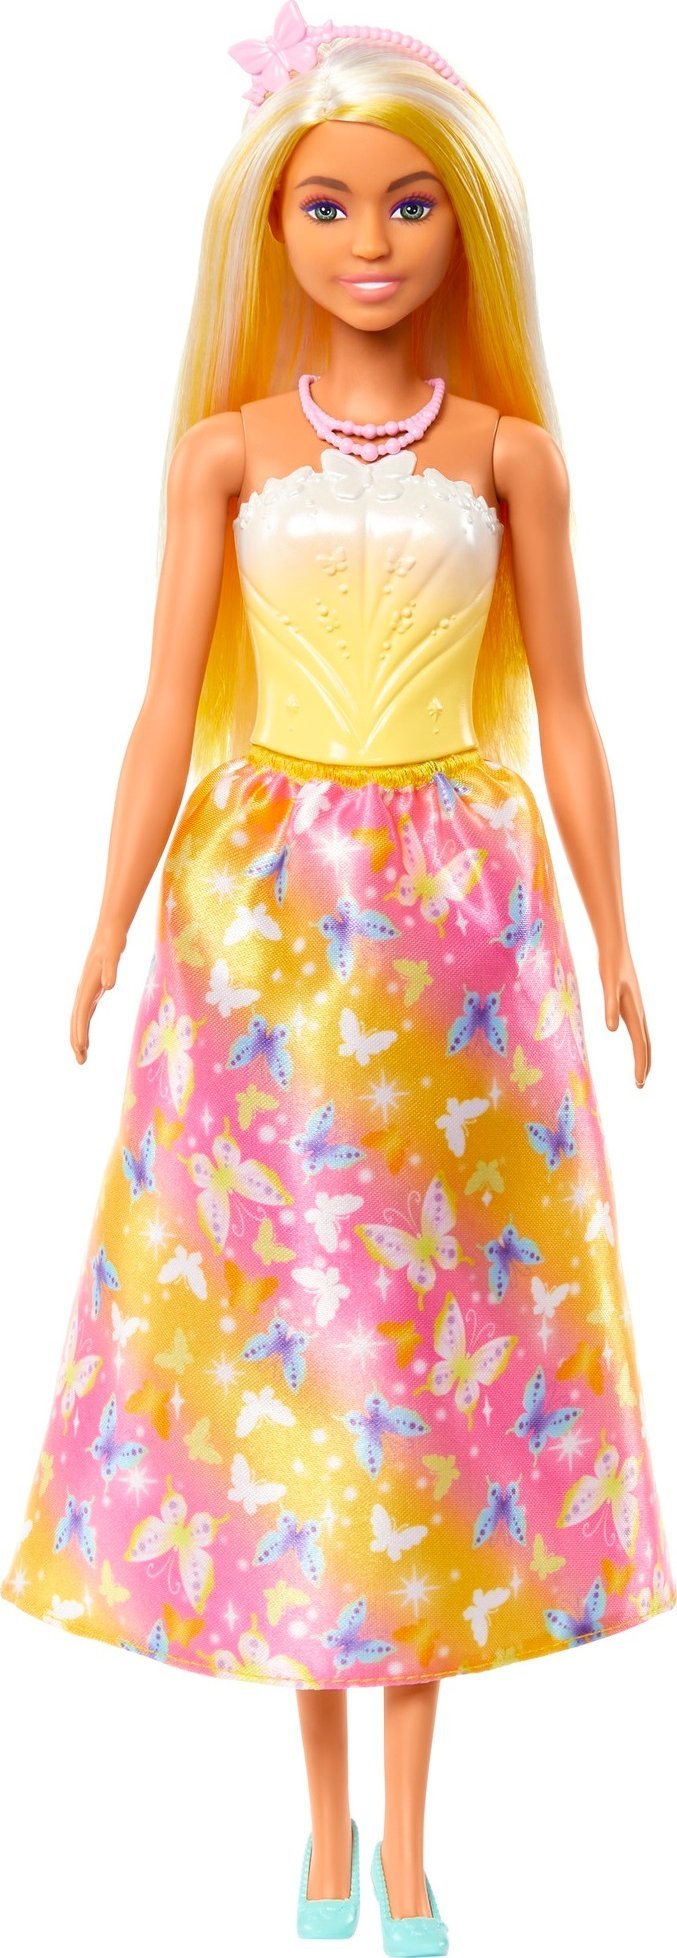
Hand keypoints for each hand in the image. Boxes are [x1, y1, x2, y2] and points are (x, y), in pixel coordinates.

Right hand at [70, 921, 126, 1062]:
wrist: (110, 932)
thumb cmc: (112, 942)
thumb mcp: (114, 954)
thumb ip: (111, 969)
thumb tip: (109, 986)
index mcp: (88, 985)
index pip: (82, 1013)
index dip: (80, 1032)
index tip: (81, 1048)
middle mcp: (85, 989)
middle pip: (77, 1020)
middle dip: (77, 1041)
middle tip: (81, 1061)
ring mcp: (88, 989)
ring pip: (80, 1017)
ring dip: (79, 1036)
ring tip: (82, 1054)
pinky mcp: (93, 988)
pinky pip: (86, 1011)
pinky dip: (84, 1025)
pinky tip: (86, 1035)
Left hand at [599, 943, 650, 1086]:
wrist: (615, 949)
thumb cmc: (610, 967)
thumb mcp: (607, 986)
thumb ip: (609, 1007)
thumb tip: (611, 1029)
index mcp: (634, 1013)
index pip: (640, 1045)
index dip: (640, 1065)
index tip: (639, 1083)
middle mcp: (639, 1013)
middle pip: (646, 1045)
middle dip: (644, 1065)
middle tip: (640, 1084)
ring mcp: (637, 1008)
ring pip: (645, 1037)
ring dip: (644, 1055)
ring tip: (641, 1071)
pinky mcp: (632, 1003)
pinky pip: (639, 1028)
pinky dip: (641, 1041)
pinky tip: (637, 1041)